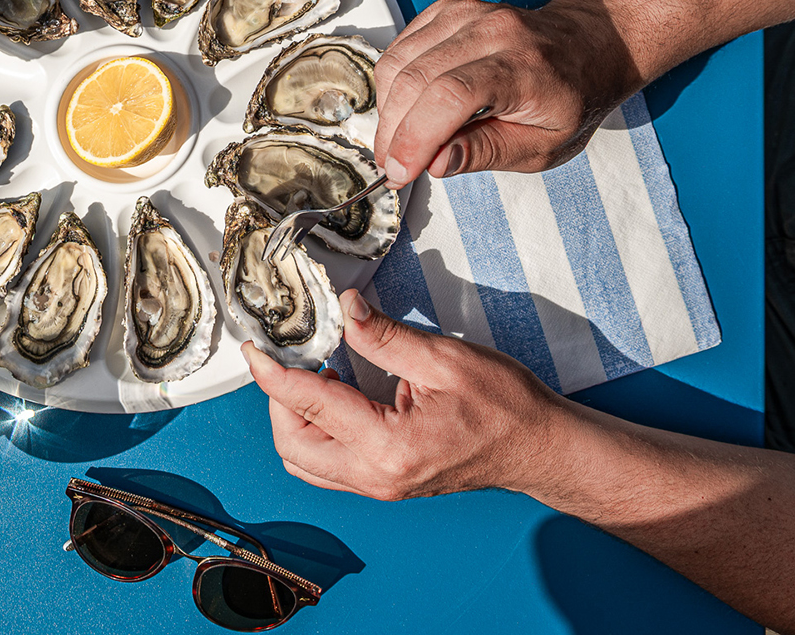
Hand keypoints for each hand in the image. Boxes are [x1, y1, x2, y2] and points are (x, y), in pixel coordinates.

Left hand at [243, 290, 567, 499]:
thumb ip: (384, 336)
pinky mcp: (384, 482)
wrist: (540, 449)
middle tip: (293, 356)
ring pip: (305, 460)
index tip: (254, 349)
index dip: (272, 374)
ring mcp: (379, 485)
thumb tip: (344, 308)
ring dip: (297, 418)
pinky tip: (339, 394)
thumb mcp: (445, 358)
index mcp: (386, 446)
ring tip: (321, 373)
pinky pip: (328, 464)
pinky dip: (318, 430)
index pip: (306, 406)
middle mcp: (375, 475)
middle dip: (280, 399)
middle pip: (292, 444)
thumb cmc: (506, 408)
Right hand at [371, 0, 640, 186]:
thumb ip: (489, 153)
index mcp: (524, 67)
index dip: (415, 137)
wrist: (589, 43)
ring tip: (397, 142)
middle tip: (392, 166)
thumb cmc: (572, 97)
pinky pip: (401, 46)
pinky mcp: (449, 10)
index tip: (399, 172)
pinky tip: (405, 108)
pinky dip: (392, 83)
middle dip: (393, 132)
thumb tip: (435, 163)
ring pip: (399, 61)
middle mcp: (493, 31)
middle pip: (416, 78)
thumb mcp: (546, 145)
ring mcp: (468, 14)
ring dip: (387, 110)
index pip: (451, 96)